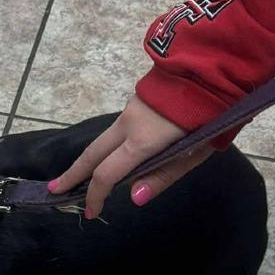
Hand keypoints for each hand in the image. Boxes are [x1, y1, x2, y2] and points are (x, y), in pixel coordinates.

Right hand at [48, 95, 211, 218]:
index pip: (106, 174)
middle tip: (55, 189)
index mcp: (142, 141)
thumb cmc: (215, 113)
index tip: (90, 212)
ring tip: (81, 175)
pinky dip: (110, 146)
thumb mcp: (197, 151)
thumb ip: (164, 175)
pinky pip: (119, 129)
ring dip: (90, 160)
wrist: (219, 63)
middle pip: (92, 153)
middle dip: (73, 174)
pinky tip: (114, 154)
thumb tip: (134, 198)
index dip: (95, 195)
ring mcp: (130, 110)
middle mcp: (128, 124)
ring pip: (105, 140)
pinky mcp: (137, 101)